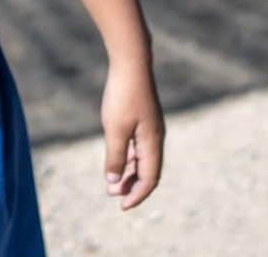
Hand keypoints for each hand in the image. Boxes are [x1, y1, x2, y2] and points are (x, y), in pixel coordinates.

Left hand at [100, 59, 163, 209]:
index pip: (149, 179)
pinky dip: (128, 155)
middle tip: (113, 195)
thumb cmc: (123, 95)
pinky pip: (138, 144)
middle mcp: (156, 137)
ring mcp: (150, 127)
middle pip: (147, 170)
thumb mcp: (115, 128)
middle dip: (131, 185)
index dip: (137, 194)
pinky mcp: (143, 117)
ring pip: (142, 158)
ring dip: (128, 171)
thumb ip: (115, 156)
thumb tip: (113, 183)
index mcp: (153, 143)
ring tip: (112, 181)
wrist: (131, 62)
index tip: (121, 206)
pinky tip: (116, 157)